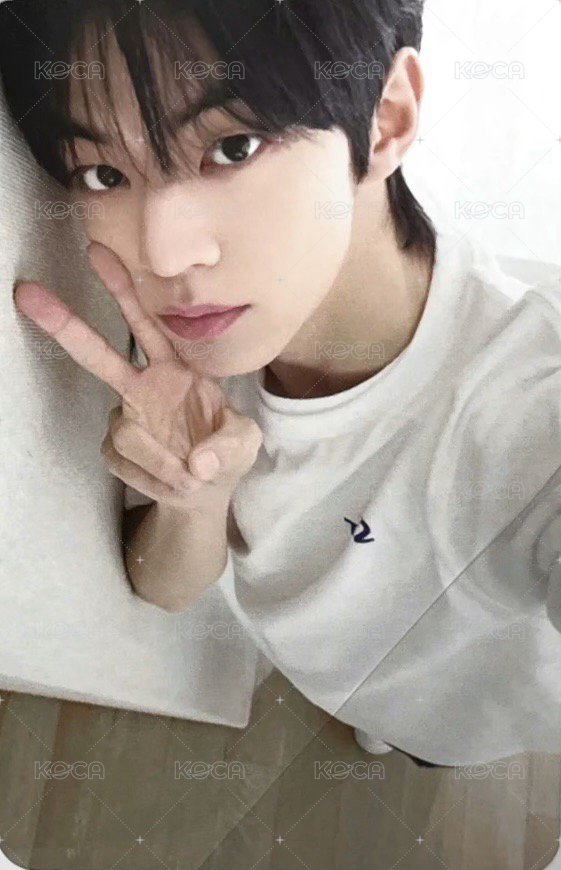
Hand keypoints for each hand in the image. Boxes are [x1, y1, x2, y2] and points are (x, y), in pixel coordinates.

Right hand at [13, 242, 262, 509]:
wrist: (208, 491)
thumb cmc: (226, 454)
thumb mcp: (245, 445)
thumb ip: (230, 446)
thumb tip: (198, 462)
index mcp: (176, 369)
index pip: (146, 324)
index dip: (123, 291)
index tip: (96, 254)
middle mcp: (144, 386)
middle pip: (99, 353)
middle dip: (65, 324)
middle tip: (28, 291)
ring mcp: (126, 417)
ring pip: (126, 431)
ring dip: (159, 458)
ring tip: (190, 475)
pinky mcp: (114, 449)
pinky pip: (124, 462)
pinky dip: (152, 477)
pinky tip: (171, 482)